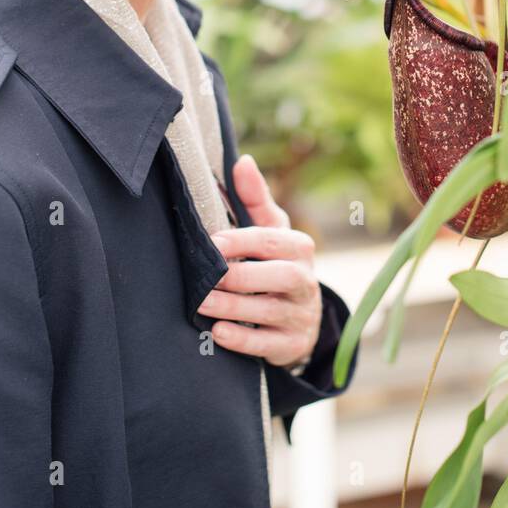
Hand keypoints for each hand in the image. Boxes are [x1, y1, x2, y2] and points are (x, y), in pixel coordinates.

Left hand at [196, 153, 322, 369]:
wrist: (300, 316)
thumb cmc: (276, 262)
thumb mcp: (271, 230)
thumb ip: (255, 198)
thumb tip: (242, 162)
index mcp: (300, 247)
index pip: (273, 240)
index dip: (242, 241)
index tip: (212, 242)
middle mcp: (306, 280)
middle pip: (280, 277)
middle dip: (240, 277)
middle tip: (206, 277)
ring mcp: (301, 315)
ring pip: (270, 312)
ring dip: (233, 307)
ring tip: (201, 303)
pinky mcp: (291, 345)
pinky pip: (268, 345)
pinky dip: (242, 340)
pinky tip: (218, 332)